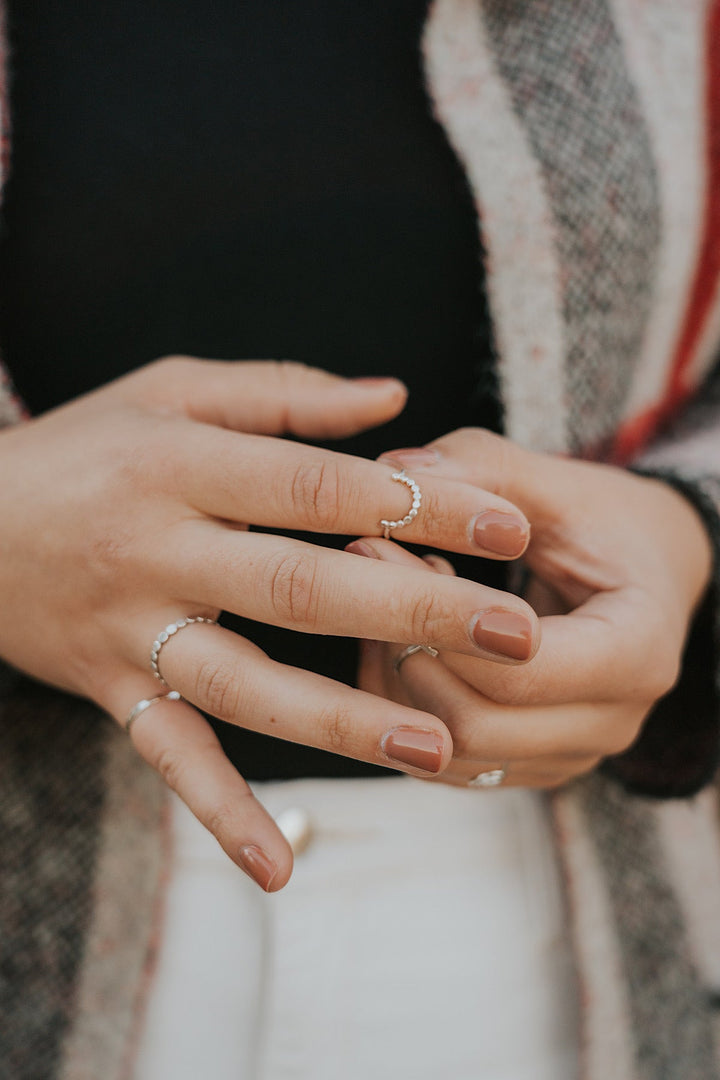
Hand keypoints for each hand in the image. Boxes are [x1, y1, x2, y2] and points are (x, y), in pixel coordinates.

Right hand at [0, 364, 537, 887]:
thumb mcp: (172, 390)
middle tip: (514, 633)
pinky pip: (167, 754)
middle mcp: (160, 548)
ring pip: (247, 682)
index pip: (321, 486)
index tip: (509, 525)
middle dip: (413, 609)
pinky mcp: (110, 688)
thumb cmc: (83, 445)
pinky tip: (279, 867)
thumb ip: (285, 391)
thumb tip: (393, 394)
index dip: (419, 503)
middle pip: (300, 585)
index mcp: (184, 462)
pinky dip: (218, 812)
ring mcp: (133, 628)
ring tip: (434, 745)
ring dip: (341, 720)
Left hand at [353, 429, 712, 788]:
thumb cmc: (608, 524)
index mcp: (638, 652)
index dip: (434, 617)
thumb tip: (395, 468)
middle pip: (473, 726)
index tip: (381, 546)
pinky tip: (402, 639)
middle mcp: (612, 722)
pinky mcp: (532, 765)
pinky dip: (402, 708)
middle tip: (378, 574)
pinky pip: (441, 764)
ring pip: (446, 754)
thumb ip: (482, 466)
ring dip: (398, 679)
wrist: (649, 576)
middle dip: (406, 649)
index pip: (517, 669)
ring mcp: (571, 755)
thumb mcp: (558, 482)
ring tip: (396, 603)